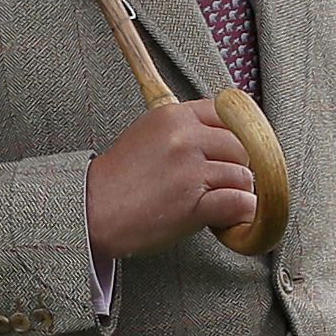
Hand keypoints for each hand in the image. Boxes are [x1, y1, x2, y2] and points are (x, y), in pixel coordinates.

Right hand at [85, 97, 257, 260]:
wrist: (91, 213)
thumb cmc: (119, 180)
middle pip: (243, 147)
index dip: (236, 138)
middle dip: (237, 168)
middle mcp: (184, 137)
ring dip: (236, 195)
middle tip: (218, 185)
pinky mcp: (194, 202)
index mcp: (173, 116)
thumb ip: (185, 129)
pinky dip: (240, 215)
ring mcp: (189, 169)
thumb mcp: (148, 135)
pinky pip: (240, 203)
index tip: (230, 155)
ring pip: (244, 177)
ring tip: (213, 204)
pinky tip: (224, 220)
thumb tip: (230, 136)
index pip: (230, 115)